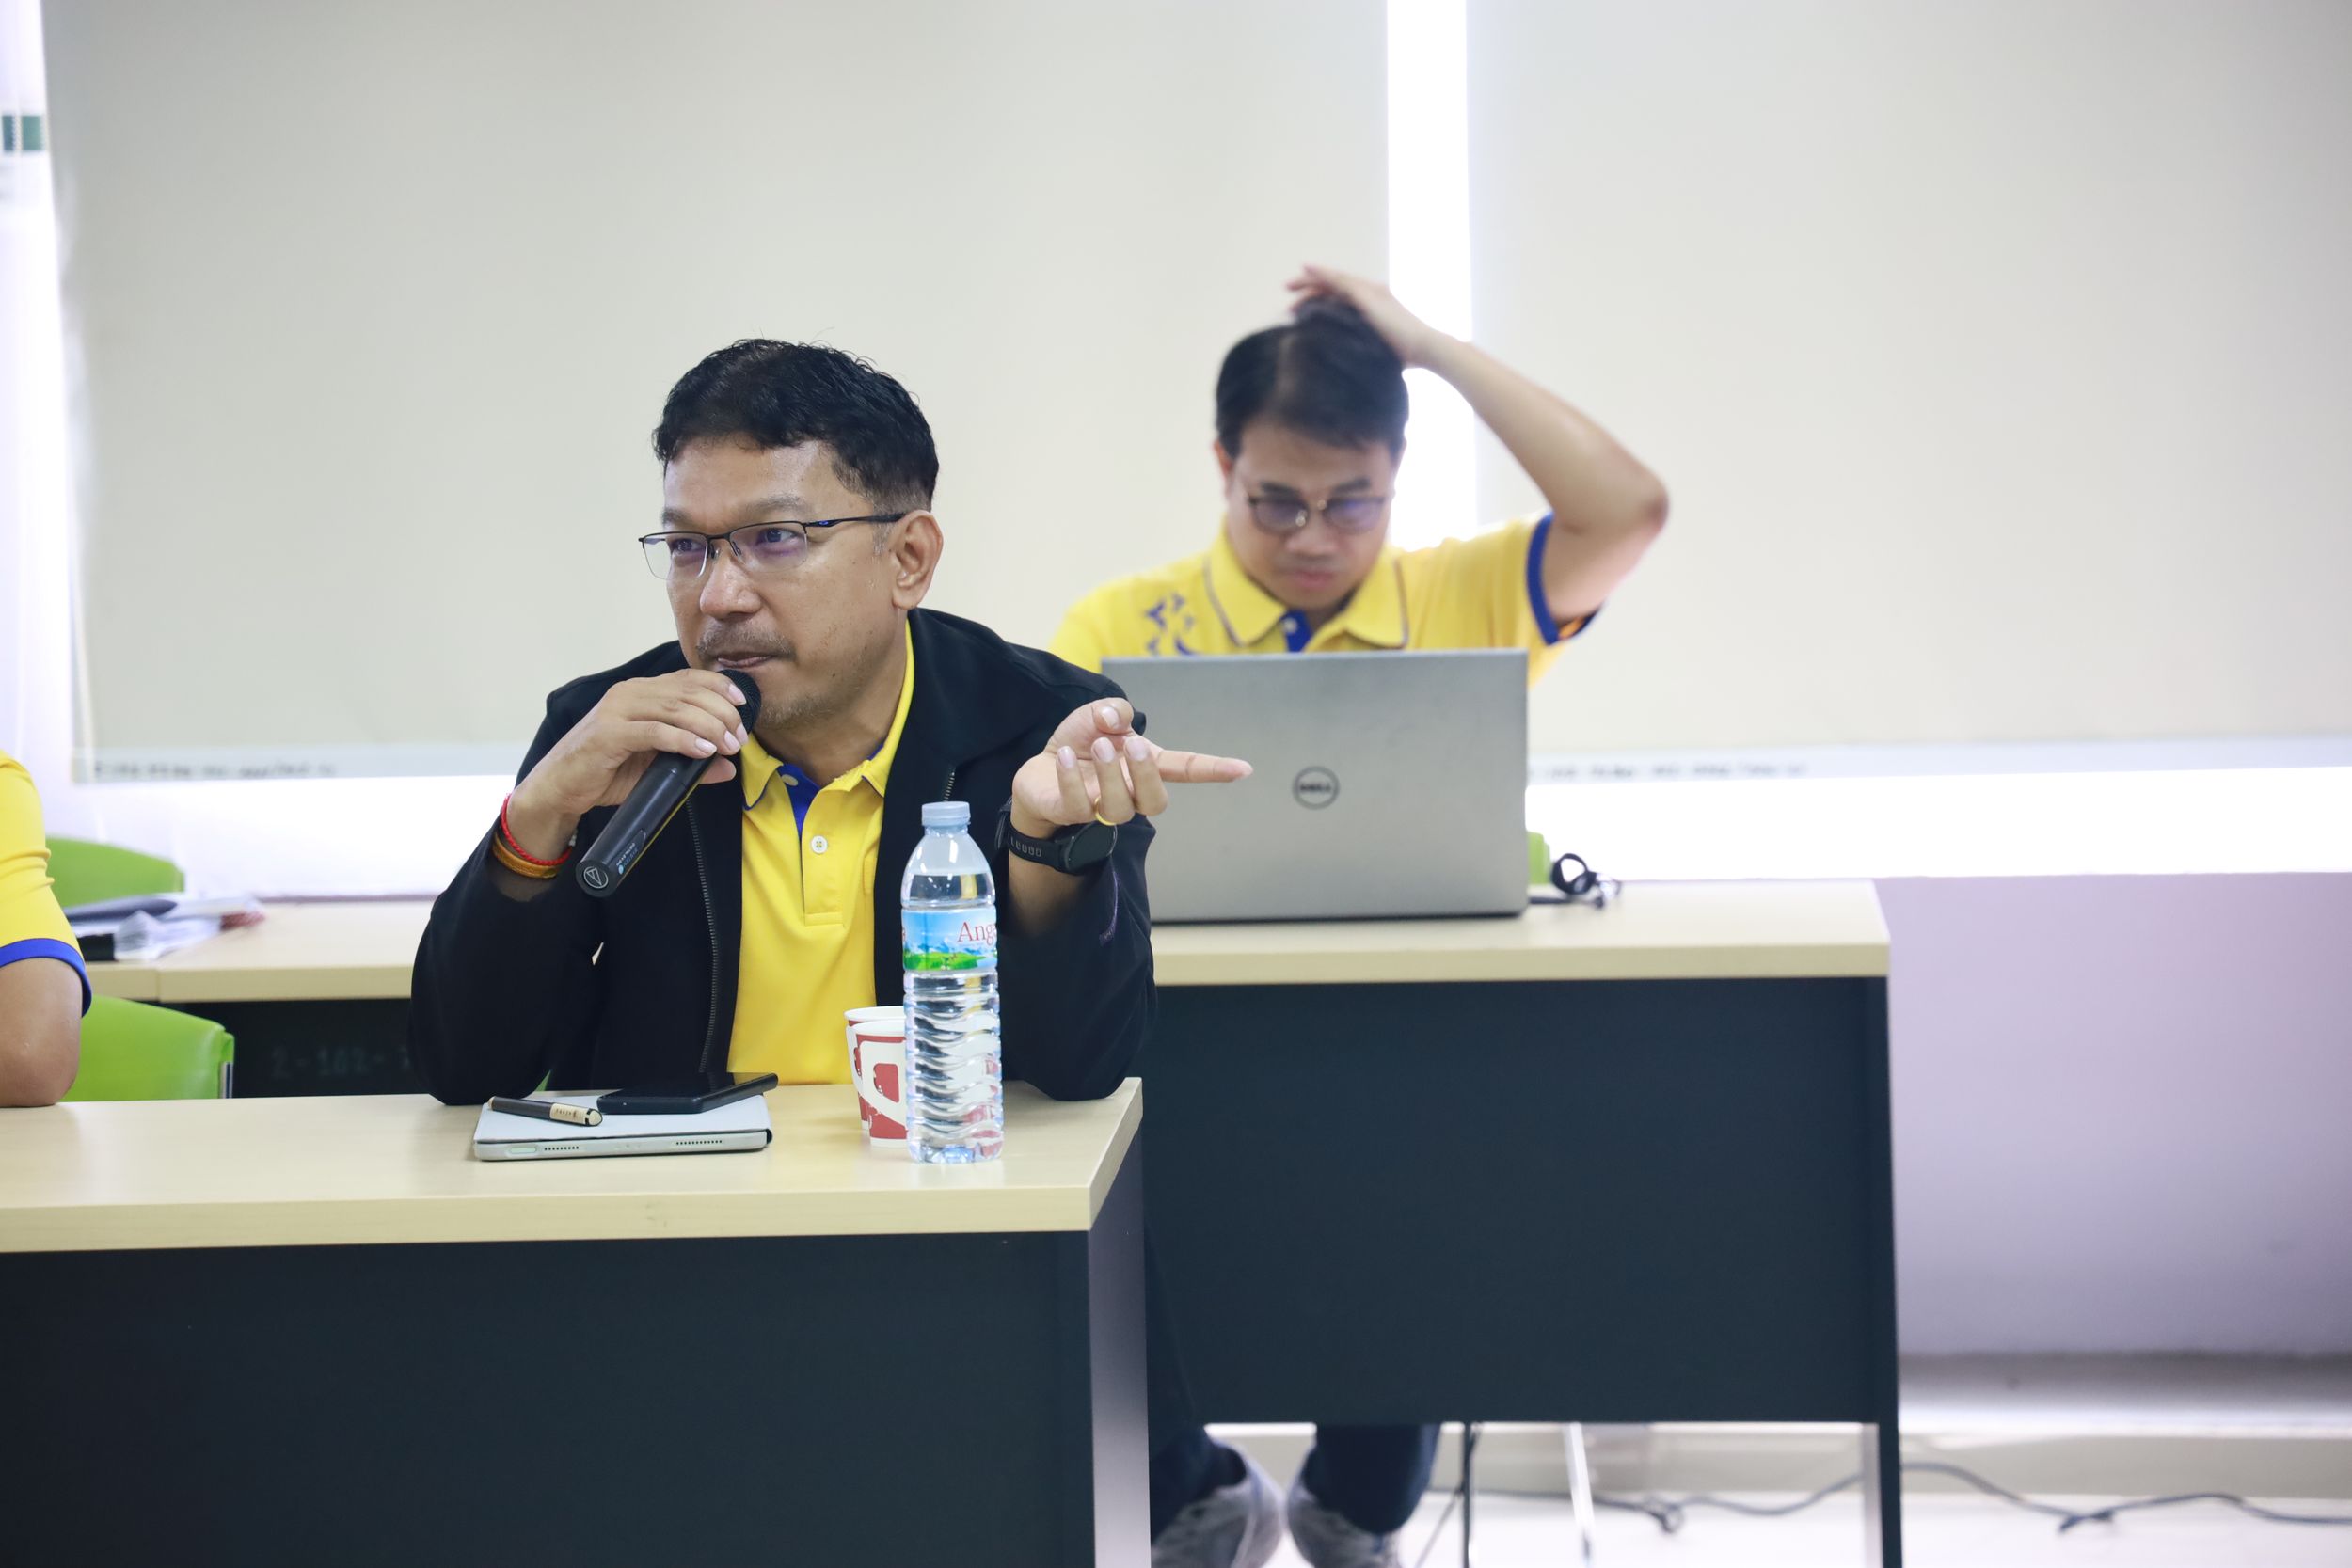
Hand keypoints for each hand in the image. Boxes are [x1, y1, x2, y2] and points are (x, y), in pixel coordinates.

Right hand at [505, 670, 750, 858]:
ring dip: (710, 726)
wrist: (560, 787)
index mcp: (641, 692)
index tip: (745, 706)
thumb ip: (692, 762)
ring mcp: (617, 711)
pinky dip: (683, 740)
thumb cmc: (606, 772)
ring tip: (728, 746)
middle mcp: (629, 693)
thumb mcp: (657, 767)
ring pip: (676, 709)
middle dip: (722, 713)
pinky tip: (703, 750)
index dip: (720, 687)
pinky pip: (655, 731)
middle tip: (740, 738)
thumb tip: (731, 767)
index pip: (689, 679)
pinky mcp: (608, 733)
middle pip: (688, 692)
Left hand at [1010, 700, 1250, 841]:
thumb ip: (1113, 709)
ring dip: (1111, 775)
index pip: (1185, 769)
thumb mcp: (1099, 714)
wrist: (1042, 766)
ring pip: (1119, 807)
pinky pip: (1078, 804)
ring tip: (1099, 746)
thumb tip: (1114, 718)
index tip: (1243, 769)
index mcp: (1146, 766)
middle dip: (1147, 773)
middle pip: (1155, 802)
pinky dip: (1071, 777)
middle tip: (1131, 745)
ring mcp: (1103, 807)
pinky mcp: (1072, 813)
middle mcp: (1131, 791)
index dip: (1213, 770)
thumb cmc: (1082, 742)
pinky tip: (1063, 755)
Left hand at [1286, 264, 1445, 367]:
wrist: (1425, 347)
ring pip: (1333, 280)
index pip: (1342, 297)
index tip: (1301, 307)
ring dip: (1310, 281)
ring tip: (1289, 286)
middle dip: (1310, 287)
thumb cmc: (1408, 356)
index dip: (1321, 298)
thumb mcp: (1379, 349)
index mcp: (1374, 304)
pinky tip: (1306, 271)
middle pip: (1334, 285)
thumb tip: (1349, 364)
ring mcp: (1369, 291)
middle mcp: (1372, 292)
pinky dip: (1322, 274)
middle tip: (1288, 292)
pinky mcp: (1367, 295)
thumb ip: (1365, 347)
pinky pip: (1338, 281)